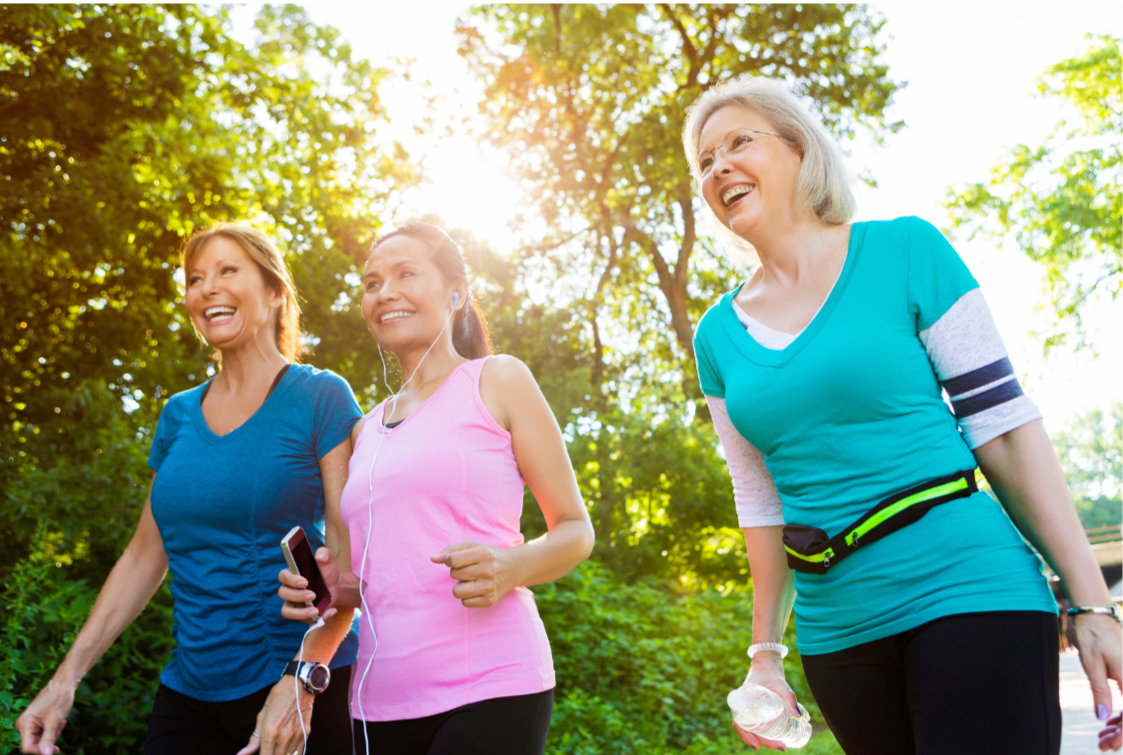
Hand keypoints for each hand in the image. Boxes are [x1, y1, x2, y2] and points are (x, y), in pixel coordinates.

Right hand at [16, 678, 73, 754]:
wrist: (64, 684)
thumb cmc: (59, 699)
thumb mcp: (55, 722)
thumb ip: (48, 740)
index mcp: (24, 724)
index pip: (27, 748)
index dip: (41, 751)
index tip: (56, 747)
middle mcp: (23, 725)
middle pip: (35, 744)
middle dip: (49, 740)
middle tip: (60, 726)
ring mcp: (29, 723)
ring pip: (40, 739)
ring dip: (52, 734)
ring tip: (60, 721)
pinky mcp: (35, 722)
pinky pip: (43, 733)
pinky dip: (52, 730)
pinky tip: (60, 720)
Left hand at [236, 677, 314, 754]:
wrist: (300, 683)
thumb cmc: (278, 696)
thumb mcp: (262, 716)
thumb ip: (254, 739)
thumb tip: (242, 754)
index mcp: (270, 731)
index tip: (261, 754)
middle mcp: (284, 736)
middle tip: (268, 749)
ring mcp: (297, 735)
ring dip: (282, 754)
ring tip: (277, 748)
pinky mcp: (306, 732)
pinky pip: (299, 751)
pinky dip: (292, 752)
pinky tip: (287, 748)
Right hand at [279, 547, 339, 622]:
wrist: (336, 587)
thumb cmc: (327, 572)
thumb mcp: (329, 562)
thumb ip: (325, 555)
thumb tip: (320, 556)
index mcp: (292, 574)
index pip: (283, 576)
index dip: (291, 580)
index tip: (305, 582)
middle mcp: (289, 589)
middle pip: (283, 593)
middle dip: (297, 596)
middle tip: (313, 595)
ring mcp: (293, 603)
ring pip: (287, 611)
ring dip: (301, 613)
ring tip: (316, 610)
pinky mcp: (301, 614)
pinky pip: (304, 621)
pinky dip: (317, 619)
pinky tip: (331, 612)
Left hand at [430, 541, 515, 607]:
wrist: (513, 568)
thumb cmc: (488, 555)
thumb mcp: (473, 547)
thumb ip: (451, 551)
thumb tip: (432, 558)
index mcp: (484, 554)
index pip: (453, 560)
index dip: (449, 560)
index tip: (455, 560)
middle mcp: (488, 571)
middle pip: (454, 575)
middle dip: (456, 572)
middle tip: (469, 569)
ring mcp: (489, 587)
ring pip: (456, 591)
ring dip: (460, 585)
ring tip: (470, 580)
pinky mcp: (489, 601)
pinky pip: (464, 603)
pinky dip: (467, 596)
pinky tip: (476, 589)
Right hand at [732, 653, 800, 751]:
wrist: (767, 662)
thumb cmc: (770, 672)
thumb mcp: (781, 684)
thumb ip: (790, 698)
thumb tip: (799, 716)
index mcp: (742, 700)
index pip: (738, 722)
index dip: (744, 735)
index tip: (757, 746)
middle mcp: (743, 706)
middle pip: (748, 729)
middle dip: (763, 741)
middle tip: (781, 747)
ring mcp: (749, 708)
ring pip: (752, 728)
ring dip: (764, 739)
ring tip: (781, 745)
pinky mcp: (756, 708)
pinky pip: (756, 724)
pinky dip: (764, 733)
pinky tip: (776, 738)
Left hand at [1069, 614, 1122, 750]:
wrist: (1094, 613)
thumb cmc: (1090, 634)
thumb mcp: (1090, 663)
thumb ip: (1099, 690)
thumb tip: (1102, 716)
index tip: (1109, 745)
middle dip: (1122, 734)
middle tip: (1102, 745)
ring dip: (1122, 725)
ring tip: (1102, 737)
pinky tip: (1107, 721)